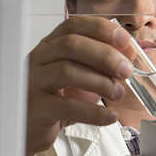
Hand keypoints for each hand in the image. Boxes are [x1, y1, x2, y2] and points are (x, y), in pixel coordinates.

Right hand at [25, 17, 135, 155]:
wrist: (27, 129)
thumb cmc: (54, 100)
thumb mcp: (77, 77)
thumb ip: (98, 65)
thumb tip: (127, 56)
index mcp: (49, 46)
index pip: (73, 26)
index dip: (101, 29)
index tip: (125, 41)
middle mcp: (38, 59)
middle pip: (71, 45)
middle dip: (105, 55)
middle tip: (125, 71)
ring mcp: (34, 82)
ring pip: (67, 71)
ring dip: (100, 82)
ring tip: (117, 94)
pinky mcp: (37, 107)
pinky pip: (68, 106)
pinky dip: (94, 112)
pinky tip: (109, 116)